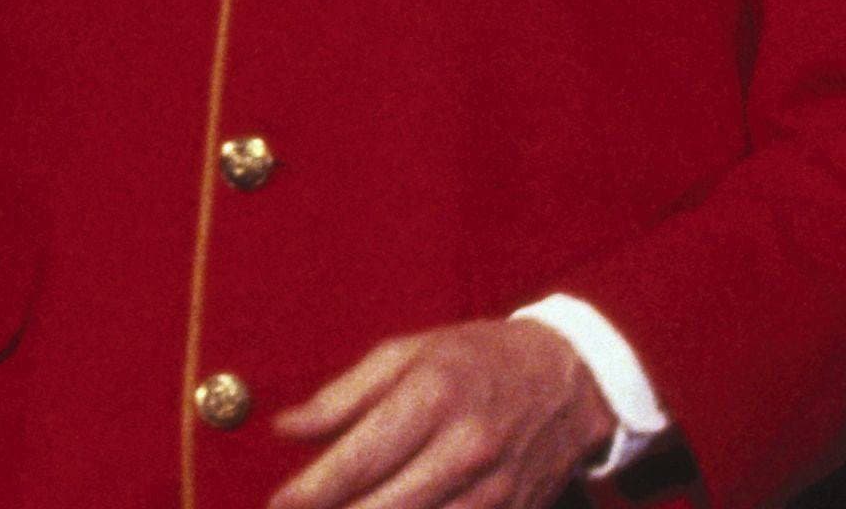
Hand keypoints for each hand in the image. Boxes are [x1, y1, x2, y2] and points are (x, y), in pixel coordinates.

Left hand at [265, 319, 616, 508]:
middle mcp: (466, 448)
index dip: (310, 491)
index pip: (359, 460)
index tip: (277, 503)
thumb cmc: (475, 360)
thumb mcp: (409, 353)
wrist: (569, 381)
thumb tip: (285, 428)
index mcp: (435, 396)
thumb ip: (343, 395)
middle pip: (385, 507)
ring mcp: (495, 491)